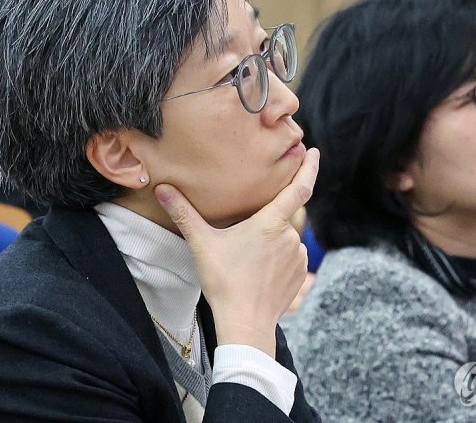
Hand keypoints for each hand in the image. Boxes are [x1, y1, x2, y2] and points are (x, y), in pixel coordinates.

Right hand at [154, 147, 319, 356]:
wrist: (245, 324)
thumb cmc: (224, 282)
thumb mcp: (202, 244)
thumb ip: (184, 214)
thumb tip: (162, 189)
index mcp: (270, 223)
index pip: (299, 188)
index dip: (308, 167)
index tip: (313, 151)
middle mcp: (289, 236)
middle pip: (283, 215)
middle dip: (269, 219)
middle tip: (247, 235)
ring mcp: (297, 256)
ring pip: (286, 237)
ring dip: (272, 240)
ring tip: (248, 260)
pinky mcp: (300, 274)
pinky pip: (291, 256)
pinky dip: (278, 258)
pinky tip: (259, 271)